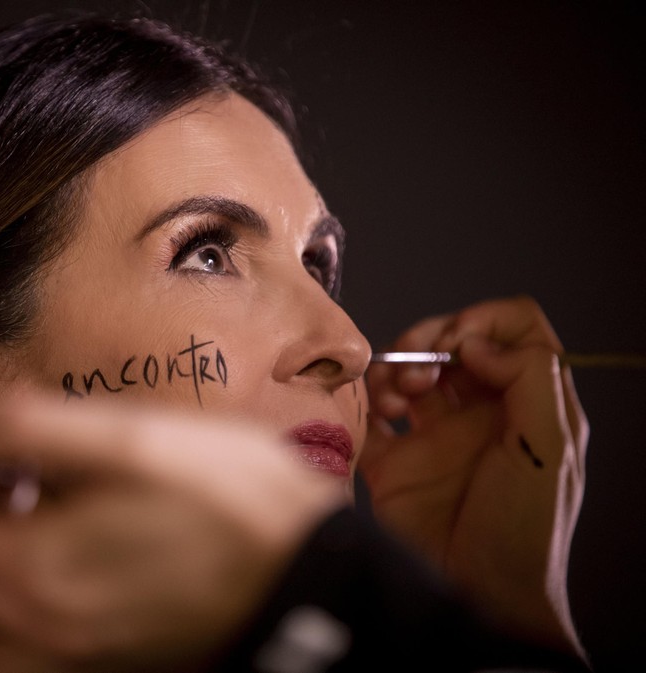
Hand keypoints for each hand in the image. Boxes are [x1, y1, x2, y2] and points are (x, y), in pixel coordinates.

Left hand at [0, 394, 347, 672]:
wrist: (308, 568)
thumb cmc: (226, 497)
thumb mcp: (124, 439)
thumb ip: (23, 429)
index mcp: (37, 570)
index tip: (36, 454)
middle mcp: (46, 628)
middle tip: (48, 488)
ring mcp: (80, 655)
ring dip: (2, 578)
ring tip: (51, 536)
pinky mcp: (113, 662)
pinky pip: (35, 653)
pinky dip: (30, 620)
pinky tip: (77, 577)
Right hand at [360, 296, 586, 656]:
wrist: (477, 595)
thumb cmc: (524, 532)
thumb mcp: (550, 450)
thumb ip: (530, 378)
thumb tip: (477, 341)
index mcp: (525, 405)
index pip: (513, 330)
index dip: (483, 322)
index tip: (458, 343)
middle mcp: (479, 413)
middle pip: (453, 342)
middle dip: (430, 339)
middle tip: (420, 363)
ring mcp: (433, 436)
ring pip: (408, 370)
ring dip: (397, 369)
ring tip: (397, 398)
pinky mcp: (393, 462)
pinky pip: (370, 413)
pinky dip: (365, 399)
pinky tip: (378, 411)